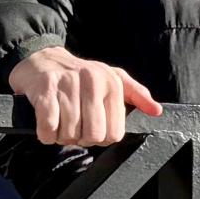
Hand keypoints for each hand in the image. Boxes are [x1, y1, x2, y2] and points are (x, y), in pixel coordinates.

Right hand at [8, 45, 161, 148]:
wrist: (43, 59)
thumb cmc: (81, 75)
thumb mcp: (112, 79)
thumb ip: (136, 94)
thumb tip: (157, 110)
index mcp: (112, 83)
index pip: (114, 133)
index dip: (102, 138)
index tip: (92, 127)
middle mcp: (92, 81)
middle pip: (93, 136)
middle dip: (81, 139)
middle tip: (75, 127)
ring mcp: (67, 84)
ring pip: (69, 134)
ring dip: (62, 136)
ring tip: (60, 122)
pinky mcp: (44, 89)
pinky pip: (48, 128)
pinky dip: (45, 133)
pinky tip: (47, 123)